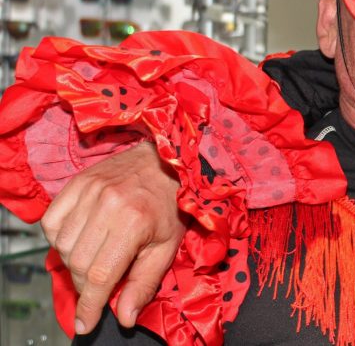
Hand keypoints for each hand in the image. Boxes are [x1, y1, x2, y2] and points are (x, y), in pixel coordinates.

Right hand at [40, 142, 183, 333]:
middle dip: (85, 287)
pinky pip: (51, 223)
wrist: (165, 162)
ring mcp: (88, 192)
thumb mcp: (167, 247)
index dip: (90, 305)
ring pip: (63, 246)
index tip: (84, 324)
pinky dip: (59, 240)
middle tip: (97, 290)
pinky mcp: (75, 184)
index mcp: (134, 222)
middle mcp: (107, 205)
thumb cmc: (169, 207)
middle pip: (78, 263)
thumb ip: (144, 283)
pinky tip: (79, 241)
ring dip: (72, 264)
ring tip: (93, 262)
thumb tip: (125, 317)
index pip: (100, 275)